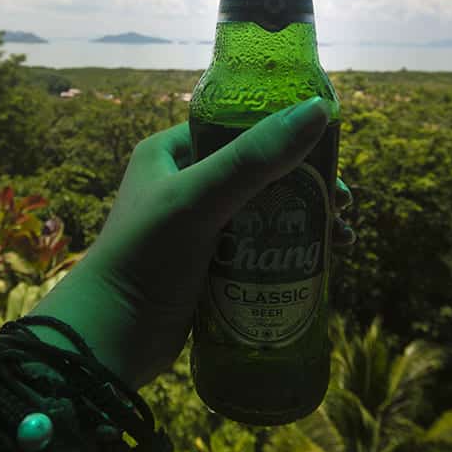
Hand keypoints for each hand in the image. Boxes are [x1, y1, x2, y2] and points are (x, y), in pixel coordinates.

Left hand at [29, 97, 352, 387]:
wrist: (108, 341)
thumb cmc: (145, 259)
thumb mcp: (200, 199)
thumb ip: (255, 158)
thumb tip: (319, 110)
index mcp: (172, 153)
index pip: (241, 128)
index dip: (289, 138)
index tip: (333, 155)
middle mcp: (185, 184)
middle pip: (263, 174)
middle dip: (308, 189)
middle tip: (343, 206)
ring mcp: (198, 229)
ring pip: (266, 215)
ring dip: (306, 224)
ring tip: (344, 241)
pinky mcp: (209, 268)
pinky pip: (260, 252)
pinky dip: (290, 255)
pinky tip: (322, 267)